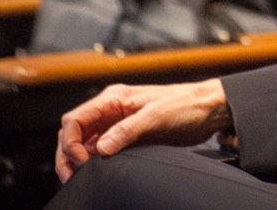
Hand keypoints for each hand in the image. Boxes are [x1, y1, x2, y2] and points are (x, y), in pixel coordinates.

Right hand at [55, 79, 231, 181]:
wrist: (209, 109)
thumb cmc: (186, 104)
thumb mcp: (156, 116)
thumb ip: (127, 130)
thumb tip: (101, 148)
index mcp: (113, 98)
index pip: (75, 119)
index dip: (71, 142)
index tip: (81, 162)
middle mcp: (111, 110)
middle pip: (74, 132)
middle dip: (68, 154)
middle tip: (73, 176)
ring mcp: (118, 124)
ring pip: (84, 143)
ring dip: (78, 160)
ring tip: (80, 178)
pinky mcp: (128, 137)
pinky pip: (101, 150)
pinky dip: (94, 162)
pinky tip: (97, 172)